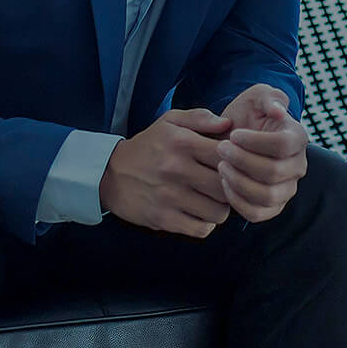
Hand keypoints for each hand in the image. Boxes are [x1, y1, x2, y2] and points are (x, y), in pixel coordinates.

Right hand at [100, 107, 232, 237]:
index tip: (231, 165)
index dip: (237, 162)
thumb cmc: (147, 147)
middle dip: (231, 189)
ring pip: (218, 212)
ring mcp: (170, 197)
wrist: (109, 174)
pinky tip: (198, 214)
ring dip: (220, 209)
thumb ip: (200, 118)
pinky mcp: (163, 219)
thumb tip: (229, 124)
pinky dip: (204, 224)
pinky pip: (201, 229)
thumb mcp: (169, 122)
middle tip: (224, 186)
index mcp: (182, 142)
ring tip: (211, 201)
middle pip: (227, 187)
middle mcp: (176, 169)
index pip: (228, 155)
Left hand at [214, 83, 308, 222]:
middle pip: (274, 172)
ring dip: (239, 181)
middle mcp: (298, 166)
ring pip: (267, 195)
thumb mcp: (256, 97)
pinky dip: (237, 201)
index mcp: (298, 138)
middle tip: (221, 149)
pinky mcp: (272, 206)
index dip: (255, 142)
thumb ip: (269, 98)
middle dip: (242, 160)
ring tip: (221, 166)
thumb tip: (278, 111)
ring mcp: (287, 188)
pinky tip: (224, 183)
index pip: (283, 145)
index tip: (233, 134)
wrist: (234, 138)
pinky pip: (257, 213)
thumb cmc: (247, 114)